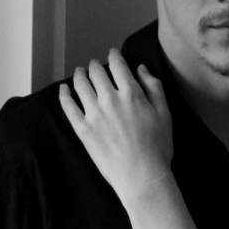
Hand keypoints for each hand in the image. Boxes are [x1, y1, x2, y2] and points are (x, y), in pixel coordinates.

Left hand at [57, 50, 173, 205]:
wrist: (141, 175)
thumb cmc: (158, 146)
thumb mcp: (165, 113)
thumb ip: (154, 87)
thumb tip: (140, 68)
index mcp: (131, 93)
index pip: (118, 66)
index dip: (114, 55)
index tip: (113, 53)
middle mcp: (110, 99)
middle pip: (97, 73)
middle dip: (96, 65)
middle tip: (94, 65)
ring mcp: (94, 114)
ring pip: (81, 86)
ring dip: (79, 75)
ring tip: (79, 72)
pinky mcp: (82, 130)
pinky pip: (68, 107)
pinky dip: (64, 95)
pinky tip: (63, 89)